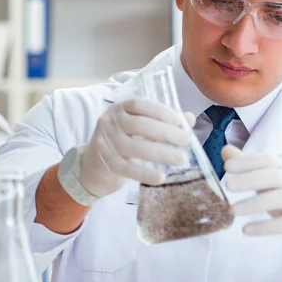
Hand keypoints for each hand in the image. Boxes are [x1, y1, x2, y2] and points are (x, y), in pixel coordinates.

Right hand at [78, 98, 194, 197]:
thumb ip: (162, 121)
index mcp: (119, 109)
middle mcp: (110, 123)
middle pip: (141, 125)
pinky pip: (129, 169)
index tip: (179, 121)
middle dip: (167, 133)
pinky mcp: (107, 164)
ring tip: (182, 159)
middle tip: (186, 141)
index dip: (161, 111)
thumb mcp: (137, 128)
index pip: (139, 104)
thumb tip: (189, 119)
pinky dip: (146, 174)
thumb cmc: (121, 142)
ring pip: (137, 147)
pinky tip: (161, 177)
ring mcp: (106, 143)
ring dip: (163, 154)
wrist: (91, 167)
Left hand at [222, 145, 281, 260]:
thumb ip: (250, 167)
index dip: (248, 161)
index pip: (268, 159)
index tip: (227, 166)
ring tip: (232, 210)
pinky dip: (264, 227)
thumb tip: (226, 151)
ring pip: (279, 199)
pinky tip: (246, 230)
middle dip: (249, 179)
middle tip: (227, 185)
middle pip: (273, 176)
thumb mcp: (272, 181)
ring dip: (253, 204)